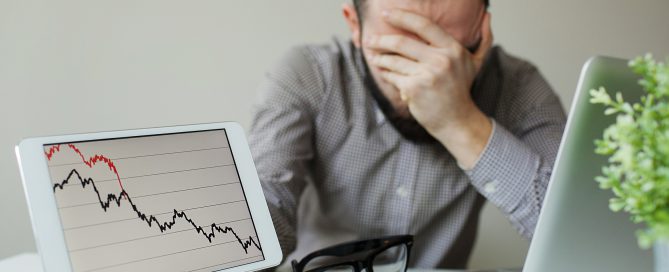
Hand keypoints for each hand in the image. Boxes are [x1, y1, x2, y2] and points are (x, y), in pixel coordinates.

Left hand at [364, 9, 493, 167]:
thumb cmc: (461, 90)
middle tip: (370, 40)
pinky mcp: (414, 89)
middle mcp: (441, 60)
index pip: (423, 25)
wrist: (456, 120)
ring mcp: (427, 75)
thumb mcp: (476, 62)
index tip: (387, 13)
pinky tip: (383, 71)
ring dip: (379, 58)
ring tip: (373, 56)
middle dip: (381, 40)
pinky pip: (392, 76)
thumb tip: (488, 15)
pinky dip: (386, 73)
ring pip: (394, 60)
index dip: (402, 17)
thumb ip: (484, 38)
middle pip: (402, 42)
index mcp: (453, 49)